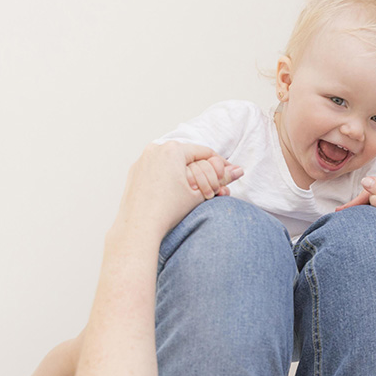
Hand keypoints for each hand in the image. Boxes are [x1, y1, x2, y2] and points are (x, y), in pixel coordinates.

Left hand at [115, 142, 243, 240]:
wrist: (139, 227)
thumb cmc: (168, 210)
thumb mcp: (200, 193)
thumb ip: (222, 178)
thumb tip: (240, 171)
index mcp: (173, 149)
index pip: (204, 152)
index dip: (219, 165)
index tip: (225, 176)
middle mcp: (156, 149)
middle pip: (187, 156)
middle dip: (201, 170)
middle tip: (211, 186)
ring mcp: (143, 159)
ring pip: (171, 162)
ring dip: (185, 173)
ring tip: (193, 191)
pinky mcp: (135, 171)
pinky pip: (157, 169)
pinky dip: (167, 177)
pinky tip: (173, 193)